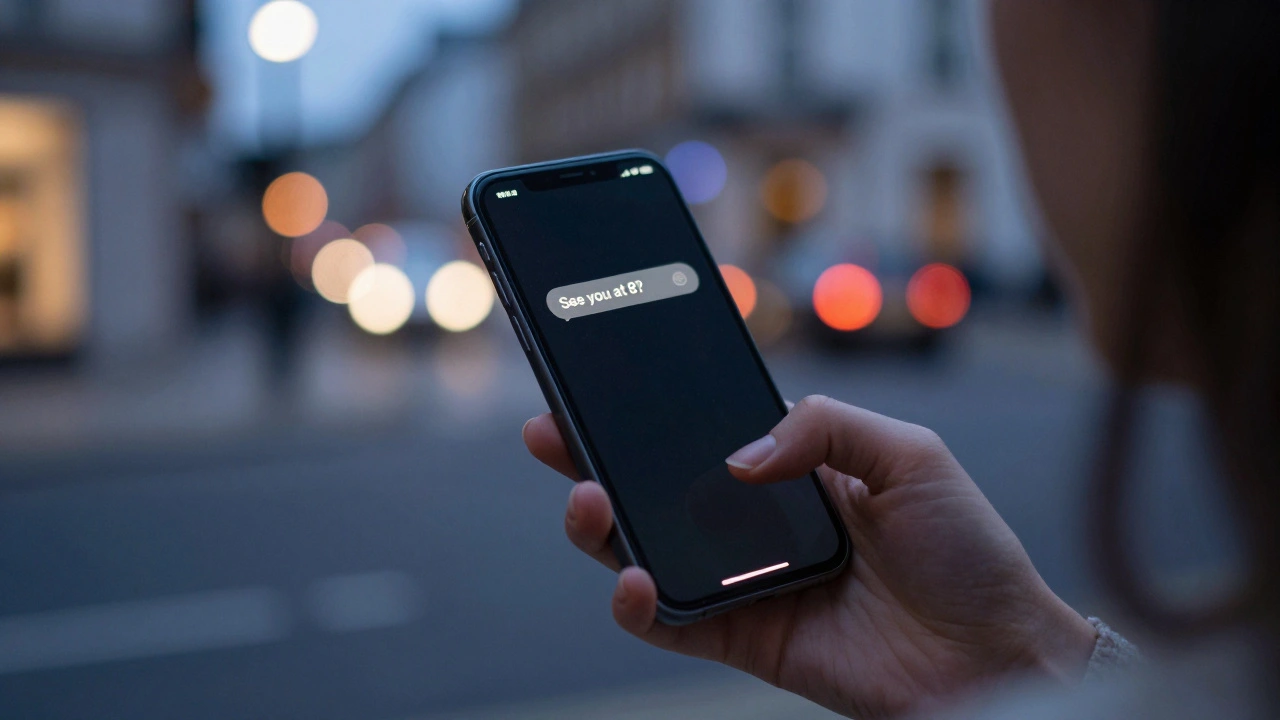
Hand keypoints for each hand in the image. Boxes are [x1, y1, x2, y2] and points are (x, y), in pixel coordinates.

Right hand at [524, 395, 1096, 717]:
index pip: (702, 433)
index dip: (650, 412)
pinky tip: (631, 577)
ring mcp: (745, 582)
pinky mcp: (743, 639)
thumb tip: (734, 458)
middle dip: (596, 457)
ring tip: (587, 499)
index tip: (600, 382)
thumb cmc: (967, 549)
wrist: (999, 653)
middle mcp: (757, 523)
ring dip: (601, 527)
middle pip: (656, 487)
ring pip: (647, 550)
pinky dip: (636, 604)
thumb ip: (823, 426)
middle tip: (551, 430)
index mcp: (793, 469)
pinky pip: (670, 622)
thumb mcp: (909, 452)